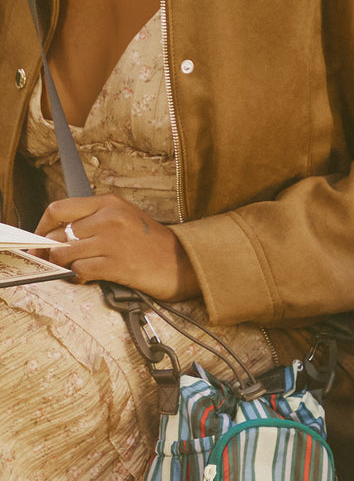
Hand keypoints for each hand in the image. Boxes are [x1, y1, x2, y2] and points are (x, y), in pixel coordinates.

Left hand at [36, 195, 200, 300]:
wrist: (185, 263)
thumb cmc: (154, 244)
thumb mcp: (125, 219)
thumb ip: (94, 221)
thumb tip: (57, 236)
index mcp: (109, 203)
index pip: (59, 209)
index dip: (42, 226)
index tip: (41, 239)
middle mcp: (109, 218)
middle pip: (58, 233)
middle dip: (50, 250)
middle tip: (52, 261)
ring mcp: (113, 241)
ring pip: (65, 253)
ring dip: (63, 265)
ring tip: (72, 269)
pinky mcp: (117, 265)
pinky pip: (81, 270)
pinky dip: (78, 277)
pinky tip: (87, 277)